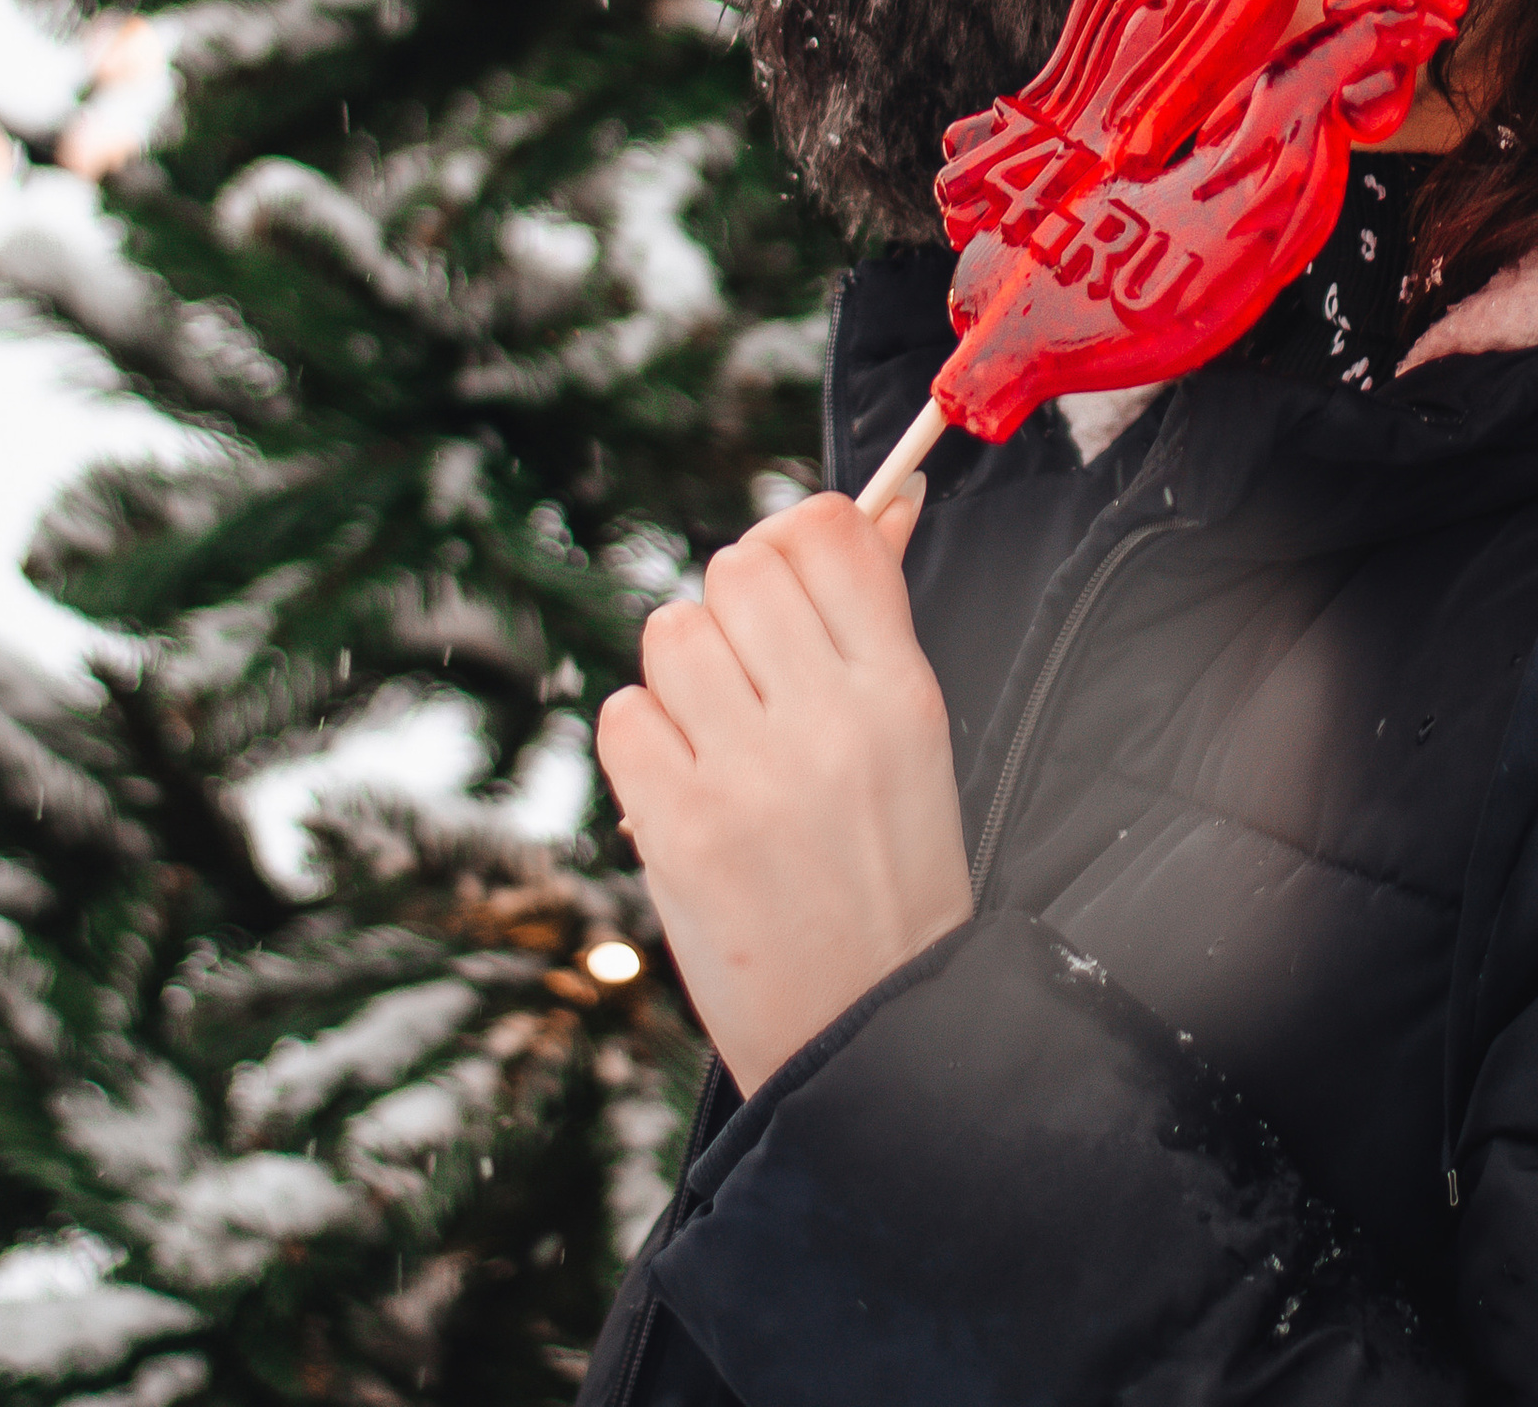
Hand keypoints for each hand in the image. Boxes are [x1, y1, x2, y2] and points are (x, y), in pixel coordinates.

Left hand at [597, 480, 972, 1092]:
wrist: (871, 1039)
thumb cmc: (889, 873)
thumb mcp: (914, 739)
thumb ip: (877, 617)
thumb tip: (887, 498)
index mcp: (901, 690)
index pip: (826, 532)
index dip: (790, 541)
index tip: (786, 588)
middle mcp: (831, 720)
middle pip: (738, 569)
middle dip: (729, 609)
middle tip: (745, 677)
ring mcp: (751, 776)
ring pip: (672, 633)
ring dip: (679, 674)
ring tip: (713, 736)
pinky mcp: (680, 831)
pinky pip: (623, 715)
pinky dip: (642, 742)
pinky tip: (681, 785)